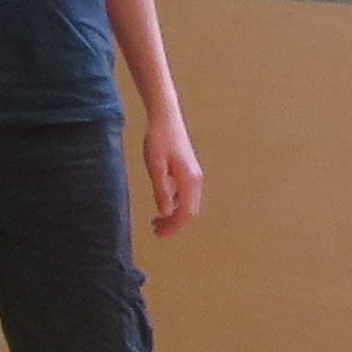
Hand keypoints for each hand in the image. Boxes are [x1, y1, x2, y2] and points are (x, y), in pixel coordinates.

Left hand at [137, 113, 205, 237]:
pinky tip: (163, 205)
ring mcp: (194, 176)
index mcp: (189, 180)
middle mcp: (196, 180)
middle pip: (189, 211)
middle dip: (174, 224)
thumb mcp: (155, 166)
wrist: (166, 118)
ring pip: (189, 204)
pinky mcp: (189, 172)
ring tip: (156, 221)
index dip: (173, 227)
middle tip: (155, 230)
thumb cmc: (159, 139)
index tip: (158, 234)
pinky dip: (176, 205)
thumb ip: (161, 190)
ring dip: (174, 216)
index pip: (186, 213)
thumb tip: (166, 213)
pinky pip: (186, 195)